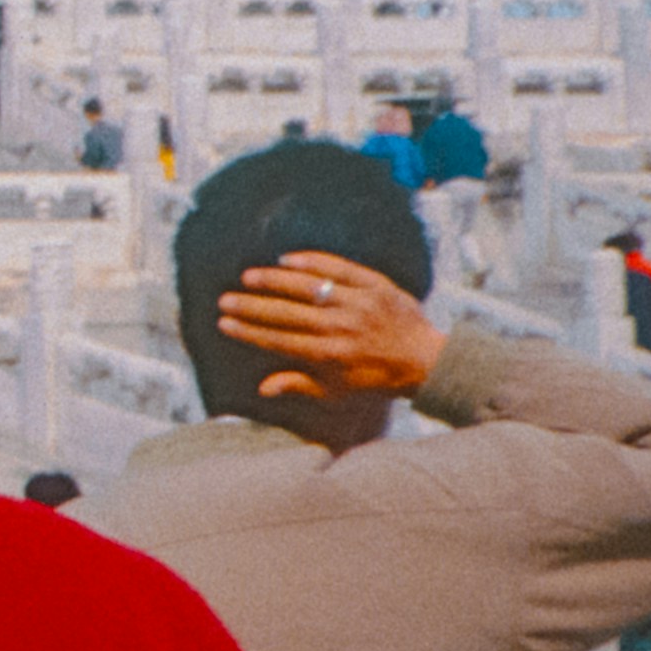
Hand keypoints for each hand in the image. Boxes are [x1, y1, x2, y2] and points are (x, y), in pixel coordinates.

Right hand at [212, 250, 441, 401]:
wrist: (426, 360)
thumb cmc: (377, 379)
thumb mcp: (337, 392)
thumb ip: (299, 385)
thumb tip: (262, 388)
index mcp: (328, 355)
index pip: (278, 339)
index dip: (248, 331)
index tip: (224, 323)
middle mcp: (340, 327)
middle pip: (286, 313)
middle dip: (251, 306)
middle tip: (225, 300)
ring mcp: (359, 303)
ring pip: (308, 287)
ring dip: (274, 280)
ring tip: (248, 276)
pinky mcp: (375, 285)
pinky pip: (340, 268)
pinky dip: (313, 262)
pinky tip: (287, 259)